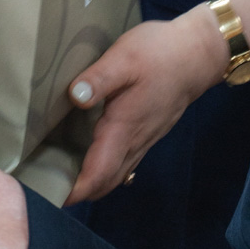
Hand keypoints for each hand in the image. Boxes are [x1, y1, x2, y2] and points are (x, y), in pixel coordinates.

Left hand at [64, 9, 227, 203]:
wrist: (199, 55)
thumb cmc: (161, 54)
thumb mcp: (124, 58)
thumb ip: (99, 79)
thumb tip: (75, 96)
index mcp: (124, 128)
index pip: (99, 173)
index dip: (76, 190)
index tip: (53, 194)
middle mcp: (135, 141)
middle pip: (107, 182)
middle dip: (80, 191)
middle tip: (51, 186)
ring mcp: (145, 139)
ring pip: (117, 174)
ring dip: (93, 181)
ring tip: (65, 175)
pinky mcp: (150, 132)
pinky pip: (126, 161)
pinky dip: (106, 168)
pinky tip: (92, 155)